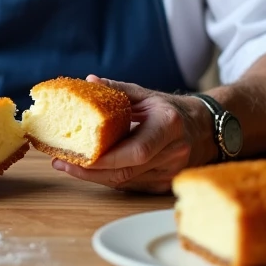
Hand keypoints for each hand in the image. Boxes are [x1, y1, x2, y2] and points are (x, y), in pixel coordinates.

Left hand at [52, 75, 212, 192]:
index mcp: (169, 126)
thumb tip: (89, 81)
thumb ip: (118, 90)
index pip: (135, 151)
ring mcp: (171, 173)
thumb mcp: (147, 94)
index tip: (74, 155)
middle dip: (90, 171)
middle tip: (60, 162)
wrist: (204, 128)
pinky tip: (88, 170)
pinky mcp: (164, 185)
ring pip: (126, 182)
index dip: (104, 158)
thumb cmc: (171, 109)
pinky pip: (131, 185)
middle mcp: (173, 153)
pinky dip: (108, 178)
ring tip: (66, 165)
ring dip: (94, 177)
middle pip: (126, 171)